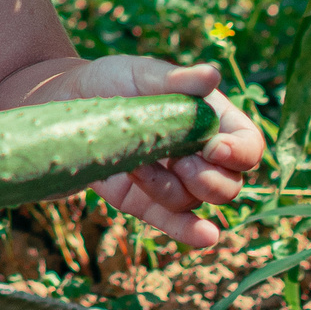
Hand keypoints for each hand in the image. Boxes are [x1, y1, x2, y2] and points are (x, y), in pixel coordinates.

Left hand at [68, 56, 264, 249]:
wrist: (63, 104)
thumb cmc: (109, 81)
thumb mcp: (140, 73)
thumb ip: (176, 79)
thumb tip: (212, 75)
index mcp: (210, 120)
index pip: (247, 145)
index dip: (240, 152)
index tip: (213, 147)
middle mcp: (198, 154)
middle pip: (229, 184)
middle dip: (209, 179)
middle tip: (178, 159)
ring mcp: (172, 180)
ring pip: (195, 202)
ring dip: (171, 189)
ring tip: (138, 163)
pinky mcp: (144, 202)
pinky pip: (174, 223)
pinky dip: (190, 232)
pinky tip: (206, 236)